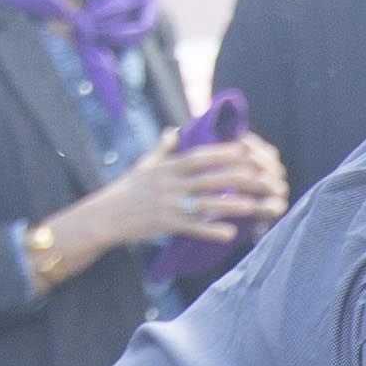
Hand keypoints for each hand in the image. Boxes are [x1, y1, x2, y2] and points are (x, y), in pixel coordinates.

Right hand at [82, 134, 285, 253]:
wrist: (106, 214)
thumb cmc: (127, 189)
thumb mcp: (144, 165)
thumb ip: (163, 150)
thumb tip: (173, 132)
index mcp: (167, 168)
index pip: (198, 157)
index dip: (221, 153)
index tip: (243, 149)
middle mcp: (169, 184)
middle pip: (207, 179)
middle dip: (234, 176)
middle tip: (259, 176)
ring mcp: (168, 204)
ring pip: (205, 203)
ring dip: (229, 205)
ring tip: (253, 205)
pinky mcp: (166, 225)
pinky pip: (193, 228)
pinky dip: (211, 231)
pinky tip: (231, 234)